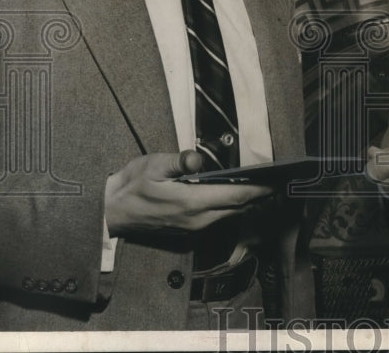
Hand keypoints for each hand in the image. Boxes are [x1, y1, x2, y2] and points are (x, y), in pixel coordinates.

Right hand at [104, 150, 274, 236]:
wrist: (111, 214)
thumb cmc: (131, 186)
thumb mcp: (152, 166)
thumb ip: (179, 161)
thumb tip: (198, 159)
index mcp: (192, 202)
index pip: (236, 197)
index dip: (260, 189)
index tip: (278, 181)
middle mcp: (198, 219)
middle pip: (238, 207)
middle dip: (259, 195)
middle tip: (276, 180)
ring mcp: (194, 228)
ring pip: (230, 214)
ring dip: (246, 201)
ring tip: (262, 184)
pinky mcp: (189, 230)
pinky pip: (219, 219)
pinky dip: (232, 207)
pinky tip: (237, 194)